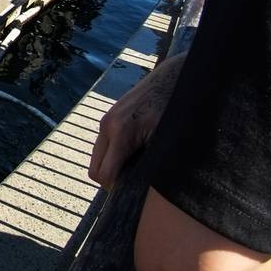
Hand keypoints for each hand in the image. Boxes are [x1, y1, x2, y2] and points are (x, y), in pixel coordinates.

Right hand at [88, 54, 184, 188]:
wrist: (175, 78)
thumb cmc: (176, 110)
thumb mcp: (167, 140)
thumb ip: (151, 164)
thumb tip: (144, 188)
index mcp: (121, 133)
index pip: (103, 175)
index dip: (116, 189)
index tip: (133, 192)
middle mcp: (108, 126)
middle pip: (95, 169)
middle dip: (112, 180)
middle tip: (136, 182)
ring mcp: (106, 119)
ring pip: (98, 157)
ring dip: (113, 167)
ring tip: (138, 165)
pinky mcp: (110, 116)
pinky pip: (104, 145)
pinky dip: (115, 154)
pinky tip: (136, 150)